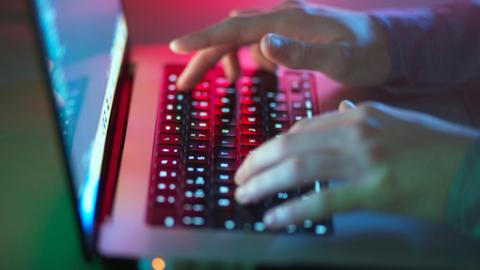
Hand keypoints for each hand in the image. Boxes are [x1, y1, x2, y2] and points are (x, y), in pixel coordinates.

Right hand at [170, 0, 390, 90]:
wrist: (388, 44)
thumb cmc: (368, 53)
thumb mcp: (341, 59)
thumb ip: (303, 54)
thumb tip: (264, 45)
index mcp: (288, 20)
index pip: (235, 27)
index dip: (204, 38)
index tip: (175, 46)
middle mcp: (282, 17)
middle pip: (230, 33)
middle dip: (205, 56)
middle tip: (186, 85)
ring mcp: (286, 24)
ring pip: (241, 37)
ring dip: (227, 58)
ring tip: (231, 82)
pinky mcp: (291, 33)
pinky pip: (258, 42)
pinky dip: (250, 57)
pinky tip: (261, 72)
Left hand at [234, 101, 479, 228]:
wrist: (472, 167)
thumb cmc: (433, 146)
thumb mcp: (392, 120)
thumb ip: (357, 119)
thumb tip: (331, 119)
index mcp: (358, 115)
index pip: (301, 129)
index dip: (272, 146)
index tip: (257, 159)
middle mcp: (356, 132)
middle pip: (290, 146)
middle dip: (257, 162)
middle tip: (239, 178)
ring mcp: (364, 161)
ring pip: (298, 169)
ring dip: (264, 183)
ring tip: (245, 196)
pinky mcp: (374, 191)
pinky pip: (322, 200)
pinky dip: (292, 210)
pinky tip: (275, 218)